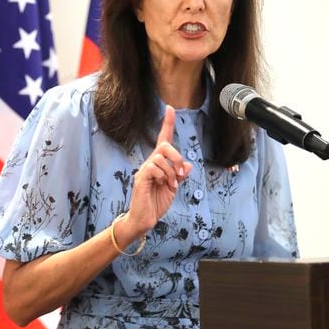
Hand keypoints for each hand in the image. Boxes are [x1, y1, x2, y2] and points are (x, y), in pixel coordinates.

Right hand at [118, 106, 192, 242]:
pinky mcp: (141, 178)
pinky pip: (153, 167)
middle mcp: (150, 163)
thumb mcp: (173, 188)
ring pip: (160, 157)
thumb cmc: (156, 203)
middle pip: (164, 145)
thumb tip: (187, 165)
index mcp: (159, 164)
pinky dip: (163, 176)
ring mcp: (144, 170)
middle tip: (180, 174)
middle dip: (176, 157)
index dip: (167, 124)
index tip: (170, 109)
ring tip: (171, 185)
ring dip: (171, 171)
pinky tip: (163, 185)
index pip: (163, 139)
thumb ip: (180, 175)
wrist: (144, 219)